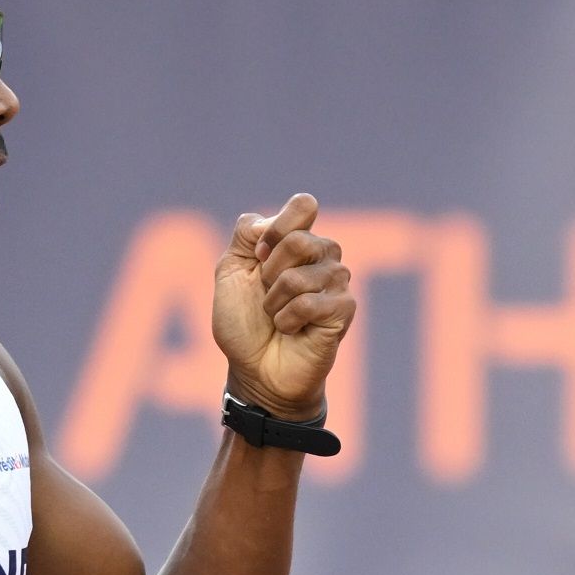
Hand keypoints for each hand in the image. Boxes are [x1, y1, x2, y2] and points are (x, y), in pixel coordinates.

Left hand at [212, 193, 354, 416]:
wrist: (254, 369)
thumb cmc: (243, 322)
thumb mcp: (230, 270)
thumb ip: (246, 233)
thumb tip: (272, 223)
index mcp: (298, 239)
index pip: (304, 206)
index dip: (275, 229)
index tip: (259, 258)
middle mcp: (324, 255)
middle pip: (300, 239)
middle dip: (269, 272)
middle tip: (267, 295)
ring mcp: (338, 281)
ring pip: (300, 276)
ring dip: (275, 301)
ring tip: (278, 316)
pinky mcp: (344, 309)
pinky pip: (310, 303)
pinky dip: (288, 320)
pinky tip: (292, 331)